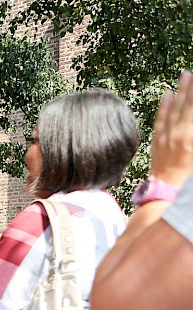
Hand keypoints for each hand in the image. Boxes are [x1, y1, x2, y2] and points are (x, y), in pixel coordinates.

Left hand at [149, 70, 192, 187]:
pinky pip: (161, 120)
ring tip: (184, 75)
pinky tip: (167, 95)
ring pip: (174, 109)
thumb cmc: (190, 179)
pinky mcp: (158, 143)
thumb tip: (192, 122)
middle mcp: (181, 134)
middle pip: (189, 104)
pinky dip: (164, 106)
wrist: (168, 195)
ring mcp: (167, 137)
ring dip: (180, 91)